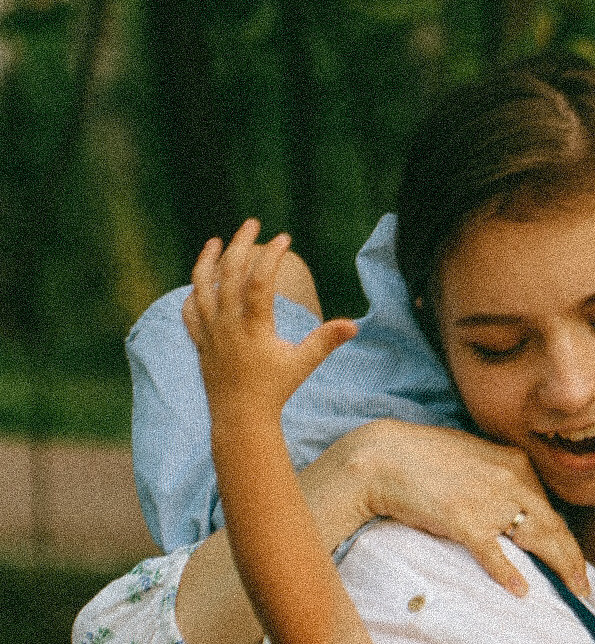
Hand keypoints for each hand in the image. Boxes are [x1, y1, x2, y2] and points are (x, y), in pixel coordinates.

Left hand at [182, 220, 356, 425]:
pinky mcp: (200, 341)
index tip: (284, 239)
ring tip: (217, 241)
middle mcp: (227, 326)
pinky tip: (203, 280)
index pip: (259, 281)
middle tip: (253, 224)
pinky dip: (195, 291)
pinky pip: (190, 309)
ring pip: (201, 286)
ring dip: (208, 259)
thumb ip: (326, 341)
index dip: (271, 256)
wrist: (240, 418)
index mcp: (253, 328)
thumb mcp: (303, 364)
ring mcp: (210, 332)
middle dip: (241, 243)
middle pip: (228, 273)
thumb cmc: (275, 390)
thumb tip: (354, 325)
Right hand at [303, 418, 589, 598]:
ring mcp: (489, 500)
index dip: (566, 538)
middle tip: (584, 588)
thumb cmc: (423, 459)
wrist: (383, 457)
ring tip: (572, 591)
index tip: (576, 561)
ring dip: (559, 568)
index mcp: (515, 463)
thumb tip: (516, 511)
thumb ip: (499, 480)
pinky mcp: (464, 519)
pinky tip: (521, 591)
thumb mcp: (474, 459)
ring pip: (536, 539)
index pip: (550, 508)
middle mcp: (511, 479)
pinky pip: (494, 553)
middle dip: (572, 559)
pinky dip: (508, 574)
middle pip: (554, 526)